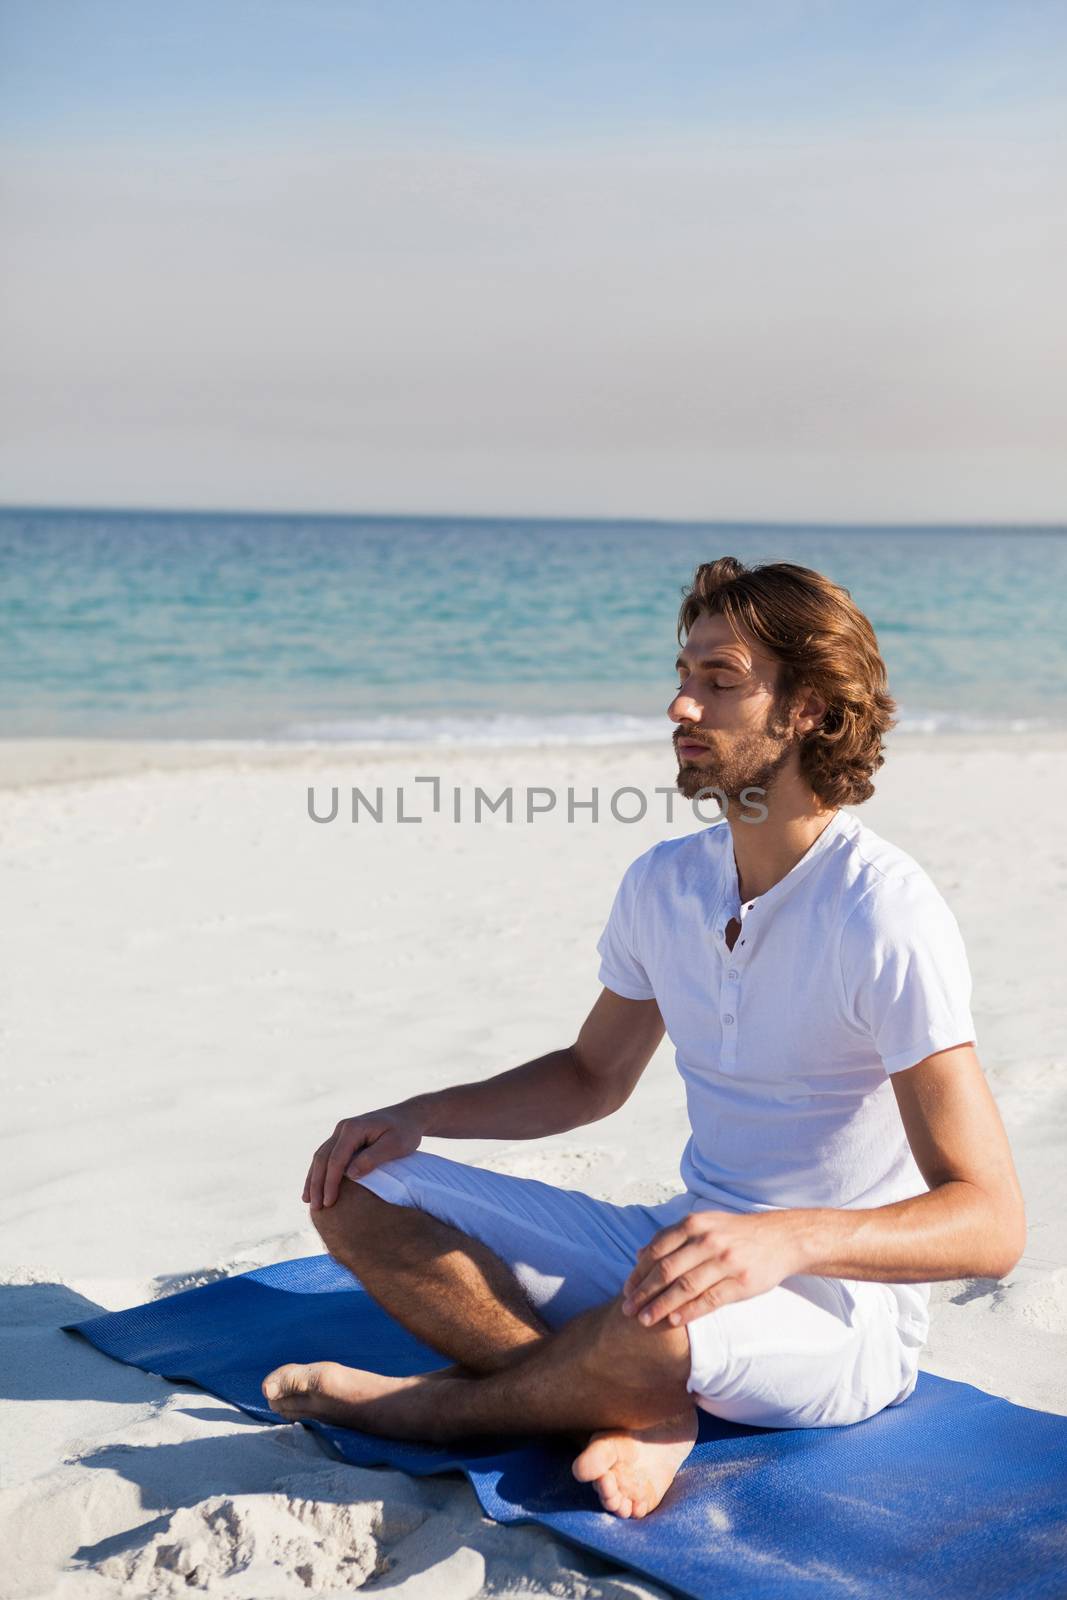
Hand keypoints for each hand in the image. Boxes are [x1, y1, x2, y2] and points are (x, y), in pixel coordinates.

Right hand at [303, 1106, 424, 1209]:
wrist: (409, 1116)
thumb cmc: (406, 1132)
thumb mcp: (395, 1145)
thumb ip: (372, 1158)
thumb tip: (350, 1175)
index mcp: (354, 1128)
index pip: (336, 1159)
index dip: (330, 1183)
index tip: (329, 1203)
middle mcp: (343, 1128)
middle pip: (322, 1158)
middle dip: (316, 1184)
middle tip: (316, 1208)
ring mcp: (341, 1131)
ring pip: (320, 1156)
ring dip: (313, 1179)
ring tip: (309, 1201)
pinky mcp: (344, 1138)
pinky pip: (327, 1155)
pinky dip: (319, 1172)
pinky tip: (316, 1187)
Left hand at [621, 1208, 806, 1327]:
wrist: (780, 1238)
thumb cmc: (735, 1233)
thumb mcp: (704, 1223)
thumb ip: (673, 1237)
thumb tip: (639, 1254)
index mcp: (695, 1224)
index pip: (657, 1250)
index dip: (639, 1272)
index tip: (626, 1290)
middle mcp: (708, 1240)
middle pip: (666, 1270)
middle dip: (644, 1292)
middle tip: (628, 1310)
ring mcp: (725, 1261)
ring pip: (685, 1287)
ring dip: (661, 1306)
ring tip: (645, 1320)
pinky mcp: (741, 1282)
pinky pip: (709, 1300)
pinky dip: (689, 1311)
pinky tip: (674, 1321)